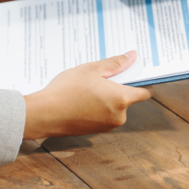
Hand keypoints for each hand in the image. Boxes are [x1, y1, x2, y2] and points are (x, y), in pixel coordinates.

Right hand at [23, 51, 151, 138]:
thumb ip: (116, 63)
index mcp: (122, 99)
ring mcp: (106, 126)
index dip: (142, 81)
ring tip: (87, 86)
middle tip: (100, 75)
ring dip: (106, 96)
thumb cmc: (67, 90)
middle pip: (127, 98)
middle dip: (117, 86)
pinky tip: (81, 98)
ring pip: (113, 107)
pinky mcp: (94, 131)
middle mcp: (118, 116)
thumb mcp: (92, 69)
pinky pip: (102, 115)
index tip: (133, 72)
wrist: (43, 114)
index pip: (145, 92)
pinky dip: (96, 106)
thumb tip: (133, 56)